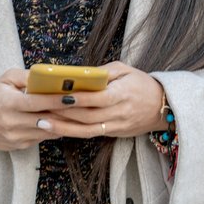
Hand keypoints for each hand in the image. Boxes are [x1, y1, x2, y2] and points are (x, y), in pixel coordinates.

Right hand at [0, 68, 74, 153]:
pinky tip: (66, 123)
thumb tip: (50, 76)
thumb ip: (27, 76)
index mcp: (10, 103)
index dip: (57, 100)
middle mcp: (13, 122)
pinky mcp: (20, 146)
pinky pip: (42, 138)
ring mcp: (16, 137)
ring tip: (82, 115)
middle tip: (87, 107)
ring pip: (48, 132)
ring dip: (65, 124)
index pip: (38, 102)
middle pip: (46, 119)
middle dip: (68, 114)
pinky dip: (55, 130)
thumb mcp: (6, 79)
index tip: (75, 96)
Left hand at [31, 61, 165, 139]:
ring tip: (42, 123)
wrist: (163, 107)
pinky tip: (57, 128)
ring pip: (86, 130)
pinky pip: (91, 134)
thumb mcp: (125, 69)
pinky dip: (73, 132)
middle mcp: (118, 113)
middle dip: (63, 114)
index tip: (58, 95)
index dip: (78, 98)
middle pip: (87, 116)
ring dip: (62, 128)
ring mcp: (116, 126)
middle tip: (40, 109)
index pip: (97, 98)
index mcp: (122, 94)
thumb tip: (80, 74)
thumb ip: (104, 71)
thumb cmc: (142, 83)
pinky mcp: (113, 133)